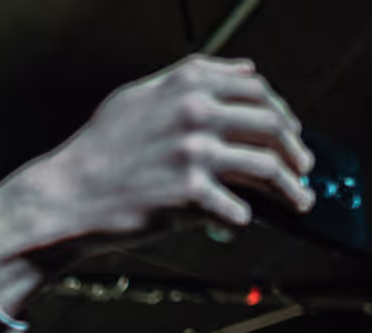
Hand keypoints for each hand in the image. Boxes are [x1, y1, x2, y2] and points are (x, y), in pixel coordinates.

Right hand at [0, 56, 313, 312]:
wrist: (66, 196)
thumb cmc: (99, 151)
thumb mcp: (138, 98)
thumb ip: (188, 80)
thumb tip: (244, 71)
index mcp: (186, 83)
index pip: (256, 89)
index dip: (281, 111)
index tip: (290, 129)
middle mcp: (194, 111)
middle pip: (270, 126)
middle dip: (296, 150)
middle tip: (304, 168)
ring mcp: (194, 152)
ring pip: (267, 167)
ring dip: (291, 188)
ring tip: (301, 201)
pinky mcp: (190, 194)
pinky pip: (238, 209)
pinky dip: (244, 219)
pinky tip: (241, 222)